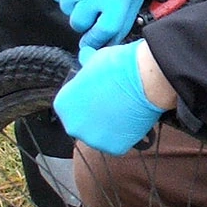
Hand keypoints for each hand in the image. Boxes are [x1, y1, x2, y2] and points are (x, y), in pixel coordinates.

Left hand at [53, 41, 166, 155]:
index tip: (95, 93)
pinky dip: (123, 134)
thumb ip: (85, 65)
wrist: (144, 79)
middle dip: (94, 115)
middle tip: (110, 103)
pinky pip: (116, 143)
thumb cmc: (118, 67)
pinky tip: (130, 120)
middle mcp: (72, 126)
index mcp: (63, 105)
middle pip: (82, 122)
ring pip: (99, 134)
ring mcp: (92, 139)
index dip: (85, 98)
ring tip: (122, 110)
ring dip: (108, 126)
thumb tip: (85, 58)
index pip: (70, 105)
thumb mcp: (94, 60)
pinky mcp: (112, 148)